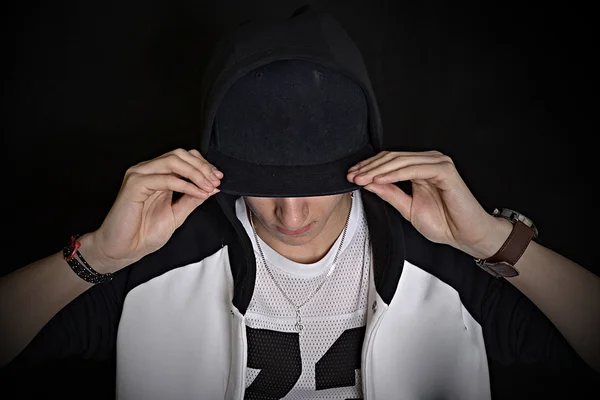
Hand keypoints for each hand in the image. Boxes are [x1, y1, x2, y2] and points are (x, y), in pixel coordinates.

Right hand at [92, 148, 222, 271]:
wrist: (124, 250)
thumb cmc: (144, 233)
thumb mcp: (178, 213)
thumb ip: (193, 198)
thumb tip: (212, 187)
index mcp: (157, 175)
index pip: (183, 157)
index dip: (203, 164)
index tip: (218, 177)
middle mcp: (147, 171)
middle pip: (179, 155)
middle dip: (202, 167)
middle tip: (216, 181)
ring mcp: (139, 175)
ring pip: (173, 162)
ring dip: (196, 173)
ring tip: (208, 186)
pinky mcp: (134, 185)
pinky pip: (165, 179)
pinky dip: (185, 185)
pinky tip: (197, 193)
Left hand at [347, 150, 494, 254]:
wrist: (466, 235)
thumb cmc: (444, 222)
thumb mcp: (407, 208)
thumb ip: (389, 193)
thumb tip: (368, 182)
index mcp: (419, 168)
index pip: (389, 161)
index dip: (369, 167)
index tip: (351, 176)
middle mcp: (428, 162)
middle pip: (392, 158)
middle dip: (369, 167)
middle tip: (352, 176)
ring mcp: (438, 164)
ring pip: (401, 161)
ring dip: (378, 169)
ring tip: (362, 178)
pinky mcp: (445, 170)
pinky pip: (414, 169)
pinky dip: (395, 174)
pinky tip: (380, 179)